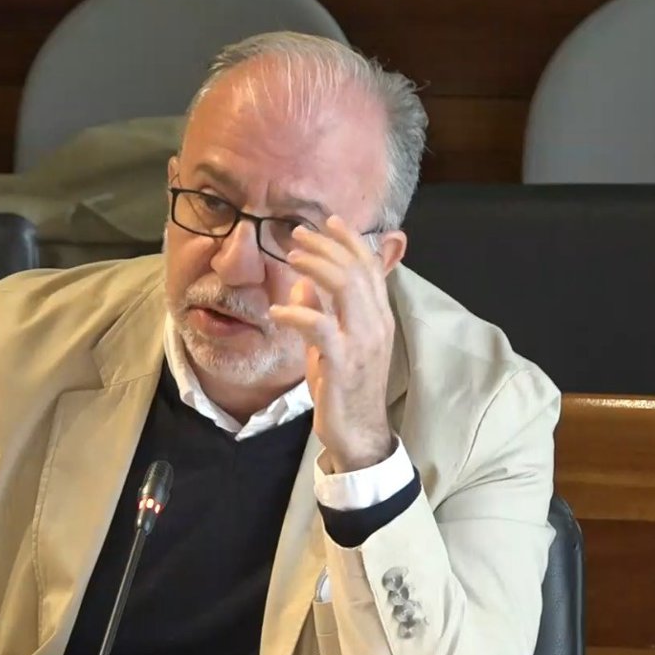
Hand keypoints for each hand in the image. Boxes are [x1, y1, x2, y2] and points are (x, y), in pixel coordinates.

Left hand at [269, 216, 396, 472]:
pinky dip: (295, 313)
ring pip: (344, 288)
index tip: (328, 222)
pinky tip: (276, 312)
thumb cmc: (346, 388)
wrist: (359, 432)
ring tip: (290, 257)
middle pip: (356, 269)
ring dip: (315, 266)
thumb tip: (301, 287)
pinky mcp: (343, 362)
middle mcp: (377, 324)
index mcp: (379, 317)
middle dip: (326, 245)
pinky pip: (320, 326)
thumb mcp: (333, 345)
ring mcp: (362, 342)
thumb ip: (323, 313)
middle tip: (298, 233)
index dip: (350, 240)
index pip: (371, 267)